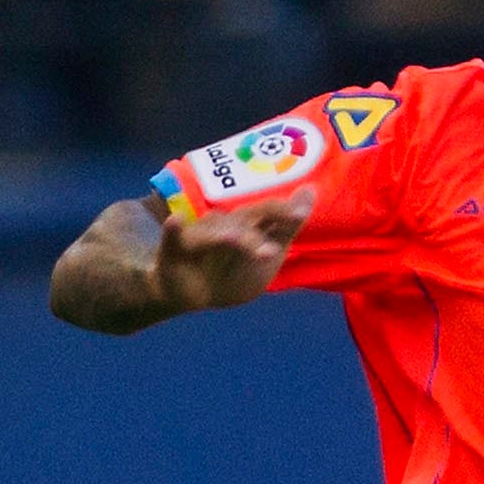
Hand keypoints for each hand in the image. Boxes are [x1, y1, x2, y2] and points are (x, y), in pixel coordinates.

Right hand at [157, 188, 314, 312]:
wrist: (196, 293)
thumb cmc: (236, 268)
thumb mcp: (268, 252)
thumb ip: (288, 226)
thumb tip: (312, 190)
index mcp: (247, 224)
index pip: (266, 213)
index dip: (283, 211)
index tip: (301, 213)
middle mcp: (223, 224)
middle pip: (241, 221)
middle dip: (258, 230)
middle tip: (273, 247)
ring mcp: (198, 236)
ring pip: (212, 233)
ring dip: (222, 236)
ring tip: (233, 238)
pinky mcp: (174, 251)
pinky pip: (172, 240)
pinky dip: (173, 231)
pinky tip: (175, 221)